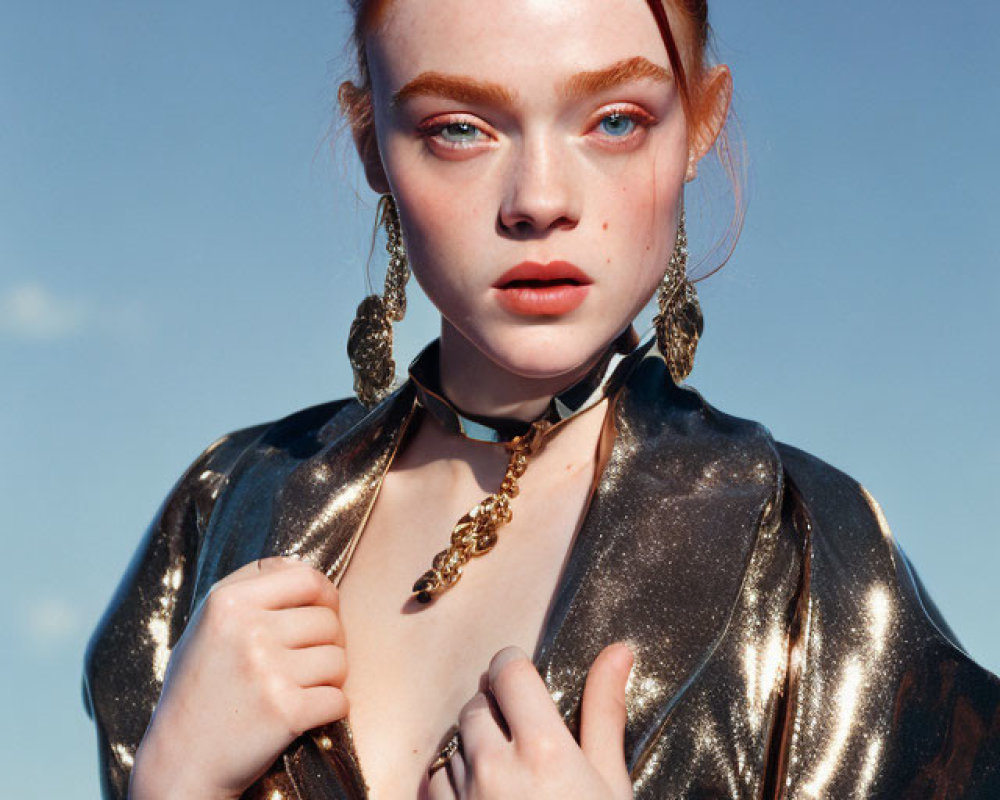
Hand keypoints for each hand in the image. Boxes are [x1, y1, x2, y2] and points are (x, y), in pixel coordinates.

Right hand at [129, 556, 347, 799]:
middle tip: (304, 664)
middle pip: (328, 619)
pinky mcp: (286, 710)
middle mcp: (247, 630)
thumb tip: (301, 564)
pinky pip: (339, 698)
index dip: (325, 595)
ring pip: (339, 659)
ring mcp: (267, 670)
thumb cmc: (199, 690)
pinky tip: (306, 715)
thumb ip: (250, 588)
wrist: (179, 762)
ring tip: (302, 689)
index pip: (307, 577)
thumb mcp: (207, 626)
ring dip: (330, 678)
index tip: (321, 612)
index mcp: (227, 601)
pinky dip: (331, 709)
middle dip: (327, 642)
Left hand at [426, 642, 633, 798]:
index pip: (509, 672)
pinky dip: (452, 785)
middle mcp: (494, 769)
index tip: (523, 674)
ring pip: (452, 747)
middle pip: (476, 706)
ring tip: (506, 776)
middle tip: (522, 732)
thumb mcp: (610, 782)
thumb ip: (604, 711)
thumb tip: (618, 649)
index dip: (514, 665)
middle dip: (495, 710)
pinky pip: (433, 787)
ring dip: (472, 750)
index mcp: (543, 749)